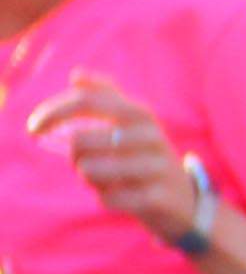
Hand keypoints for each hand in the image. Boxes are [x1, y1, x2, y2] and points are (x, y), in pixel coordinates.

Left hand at [26, 71, 199, 244]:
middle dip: (72, 155)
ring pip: (90, 170)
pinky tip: (120, 195)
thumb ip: (105, 96)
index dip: (54, 111)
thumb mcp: (131, 123)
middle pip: (80, 140)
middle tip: (82, 161)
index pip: (87, 102)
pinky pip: (108, 197)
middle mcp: (152, 136)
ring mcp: (157, 167)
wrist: (184, 199)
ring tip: (105, 178)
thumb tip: (76, 74)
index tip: (33, 127)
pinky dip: (106, 197)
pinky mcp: (157, 197)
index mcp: (141, 114)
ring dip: (89, 178)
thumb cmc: (145, 156)